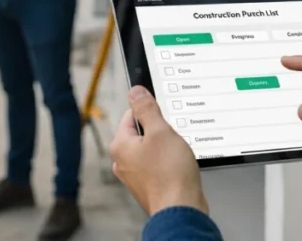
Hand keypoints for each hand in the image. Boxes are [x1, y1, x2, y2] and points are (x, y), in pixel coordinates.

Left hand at [109, 86, 208, 215]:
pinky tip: (178, 168)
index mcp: (120, 145)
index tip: (164, 116)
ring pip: (151, 150)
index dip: (150, 112)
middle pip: (142, 132)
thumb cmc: (169, 174)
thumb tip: (135, 92)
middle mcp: (122, 161)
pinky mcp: (148, 185)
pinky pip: (157, 165)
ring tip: (176, 155)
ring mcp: (134, 175)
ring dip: (165, 148)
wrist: (180, 209)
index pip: (131, 114)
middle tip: (172, 138)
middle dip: (159, 132)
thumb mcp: (160, 131)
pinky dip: (168, 164)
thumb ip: (146, 109)